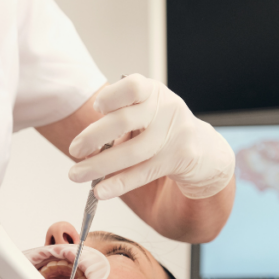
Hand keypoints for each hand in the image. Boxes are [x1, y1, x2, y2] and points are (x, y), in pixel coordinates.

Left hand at [67, 74, 235, 199]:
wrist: (204, 149)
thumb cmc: (162, 128)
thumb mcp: (146, 113)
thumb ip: (119, 121)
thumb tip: (85, 146)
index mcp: (152, 92)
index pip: (132, 87)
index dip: (111, 97)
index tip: (96, 108)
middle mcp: (165, 109)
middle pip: (124, 121)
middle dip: (93, 137)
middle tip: (74, 149)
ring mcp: (174, 134)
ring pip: (131, 153)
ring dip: (99, 166)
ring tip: (75, 174)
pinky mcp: (179, 159)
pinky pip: (143, 173)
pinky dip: (119, 184)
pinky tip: (100, 191)